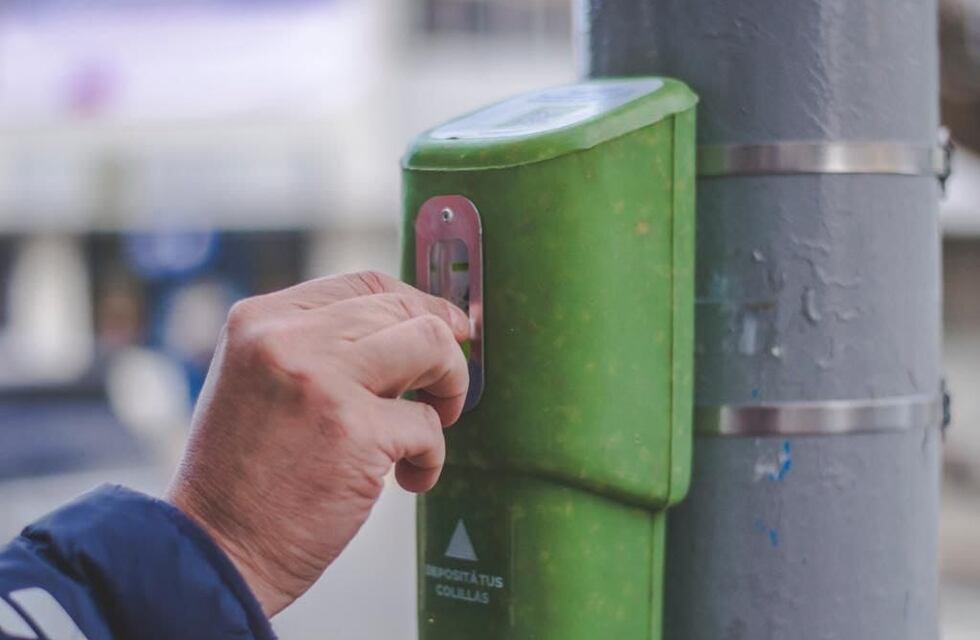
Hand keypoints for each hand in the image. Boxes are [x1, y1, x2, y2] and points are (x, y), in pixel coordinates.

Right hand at [166, 271, 468, 615]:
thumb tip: (406, 330)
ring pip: (432, 344)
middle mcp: (289, 338)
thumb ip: (317, 349)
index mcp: (262, 320)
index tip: (446, 328)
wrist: (215, 552)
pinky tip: (407, 479)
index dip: (416, 303)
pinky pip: (429, 424)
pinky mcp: (354, 430)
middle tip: (442, 392)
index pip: (364, 284)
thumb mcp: (258, 382)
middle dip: (441, 352)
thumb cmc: (243, 478)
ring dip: (450, 386)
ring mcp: (323, 380)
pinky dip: (431, 457)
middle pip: (403, 310)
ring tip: (433, 423)